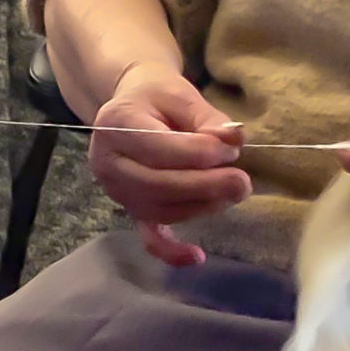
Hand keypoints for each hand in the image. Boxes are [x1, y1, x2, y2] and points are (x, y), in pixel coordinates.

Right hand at [87, 64, 249, 266]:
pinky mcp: (129, 209)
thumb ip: (208, 118)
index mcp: (116, 124)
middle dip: (204, 186)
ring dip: (201, 206)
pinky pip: (148, 235)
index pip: (159, 148)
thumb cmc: (158, 97)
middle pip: (157, 184)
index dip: (200, 153)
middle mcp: (107, 162)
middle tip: (242, 182)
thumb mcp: (182, 95)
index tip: (232, 149)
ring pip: (160, 209)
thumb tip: (234, 140)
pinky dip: (171, 251)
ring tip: (233, 193)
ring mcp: (115, 190)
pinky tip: (197, 256)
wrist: (133, 107)